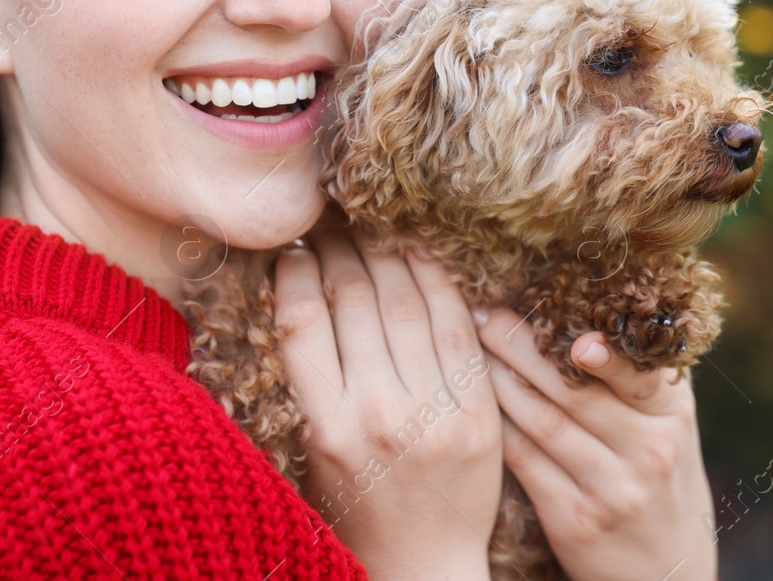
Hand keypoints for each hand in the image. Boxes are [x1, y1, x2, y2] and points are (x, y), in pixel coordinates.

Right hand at [273, 217, 501, 580]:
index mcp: (325, 426)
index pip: (303, 322)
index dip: (298, 271)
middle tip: (335, 226)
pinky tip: (421, 256)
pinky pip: (457, 328)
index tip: (296, 248)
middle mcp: (377, 413)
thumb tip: (304, 294)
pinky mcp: (476, 412)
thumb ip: (313, 381)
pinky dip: (439, 283)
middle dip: (342, 251)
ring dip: (387, 254)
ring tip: (373, 232)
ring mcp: (432, 411)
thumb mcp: (316, 450)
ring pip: (406, 303)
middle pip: (355, 301)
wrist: (423, 565)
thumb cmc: (357, 509)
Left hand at [474, 307, 715, 580]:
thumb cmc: (660, 484)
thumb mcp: (671, 429)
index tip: (560, 317)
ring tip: (468, 345)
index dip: (597, 345)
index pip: (635, 369)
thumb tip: (601, 304)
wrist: (668, 575)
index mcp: (672, 415)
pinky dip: (495, 426)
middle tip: (486, 313)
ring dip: (498, 379)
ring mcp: (613, 488)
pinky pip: (525, 461)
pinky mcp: (576, 520)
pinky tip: (470, 403)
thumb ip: (643, 377)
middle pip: (573, 389)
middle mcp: (649, 450)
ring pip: (542, 420)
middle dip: (522, 346)